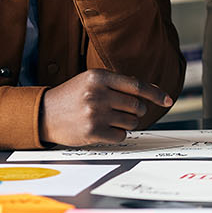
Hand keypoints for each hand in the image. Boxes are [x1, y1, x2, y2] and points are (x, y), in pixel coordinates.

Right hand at [39, 68, 172, 146]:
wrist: (44, 113)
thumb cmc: (71, 96)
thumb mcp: (91, 81)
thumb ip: (119, 84)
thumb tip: (151, 92)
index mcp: (99, 77)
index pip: (136, 86)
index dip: (155, 94)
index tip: (167, 100)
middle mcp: (97, 94)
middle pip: (137, 106)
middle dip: (135, 111)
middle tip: (123, 112)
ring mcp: (95, 113)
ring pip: (131, 122)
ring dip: (126, 123)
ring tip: (110, 119)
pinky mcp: (93, 132)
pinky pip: (121, 136)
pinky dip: (117, 134)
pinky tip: (104, 129)